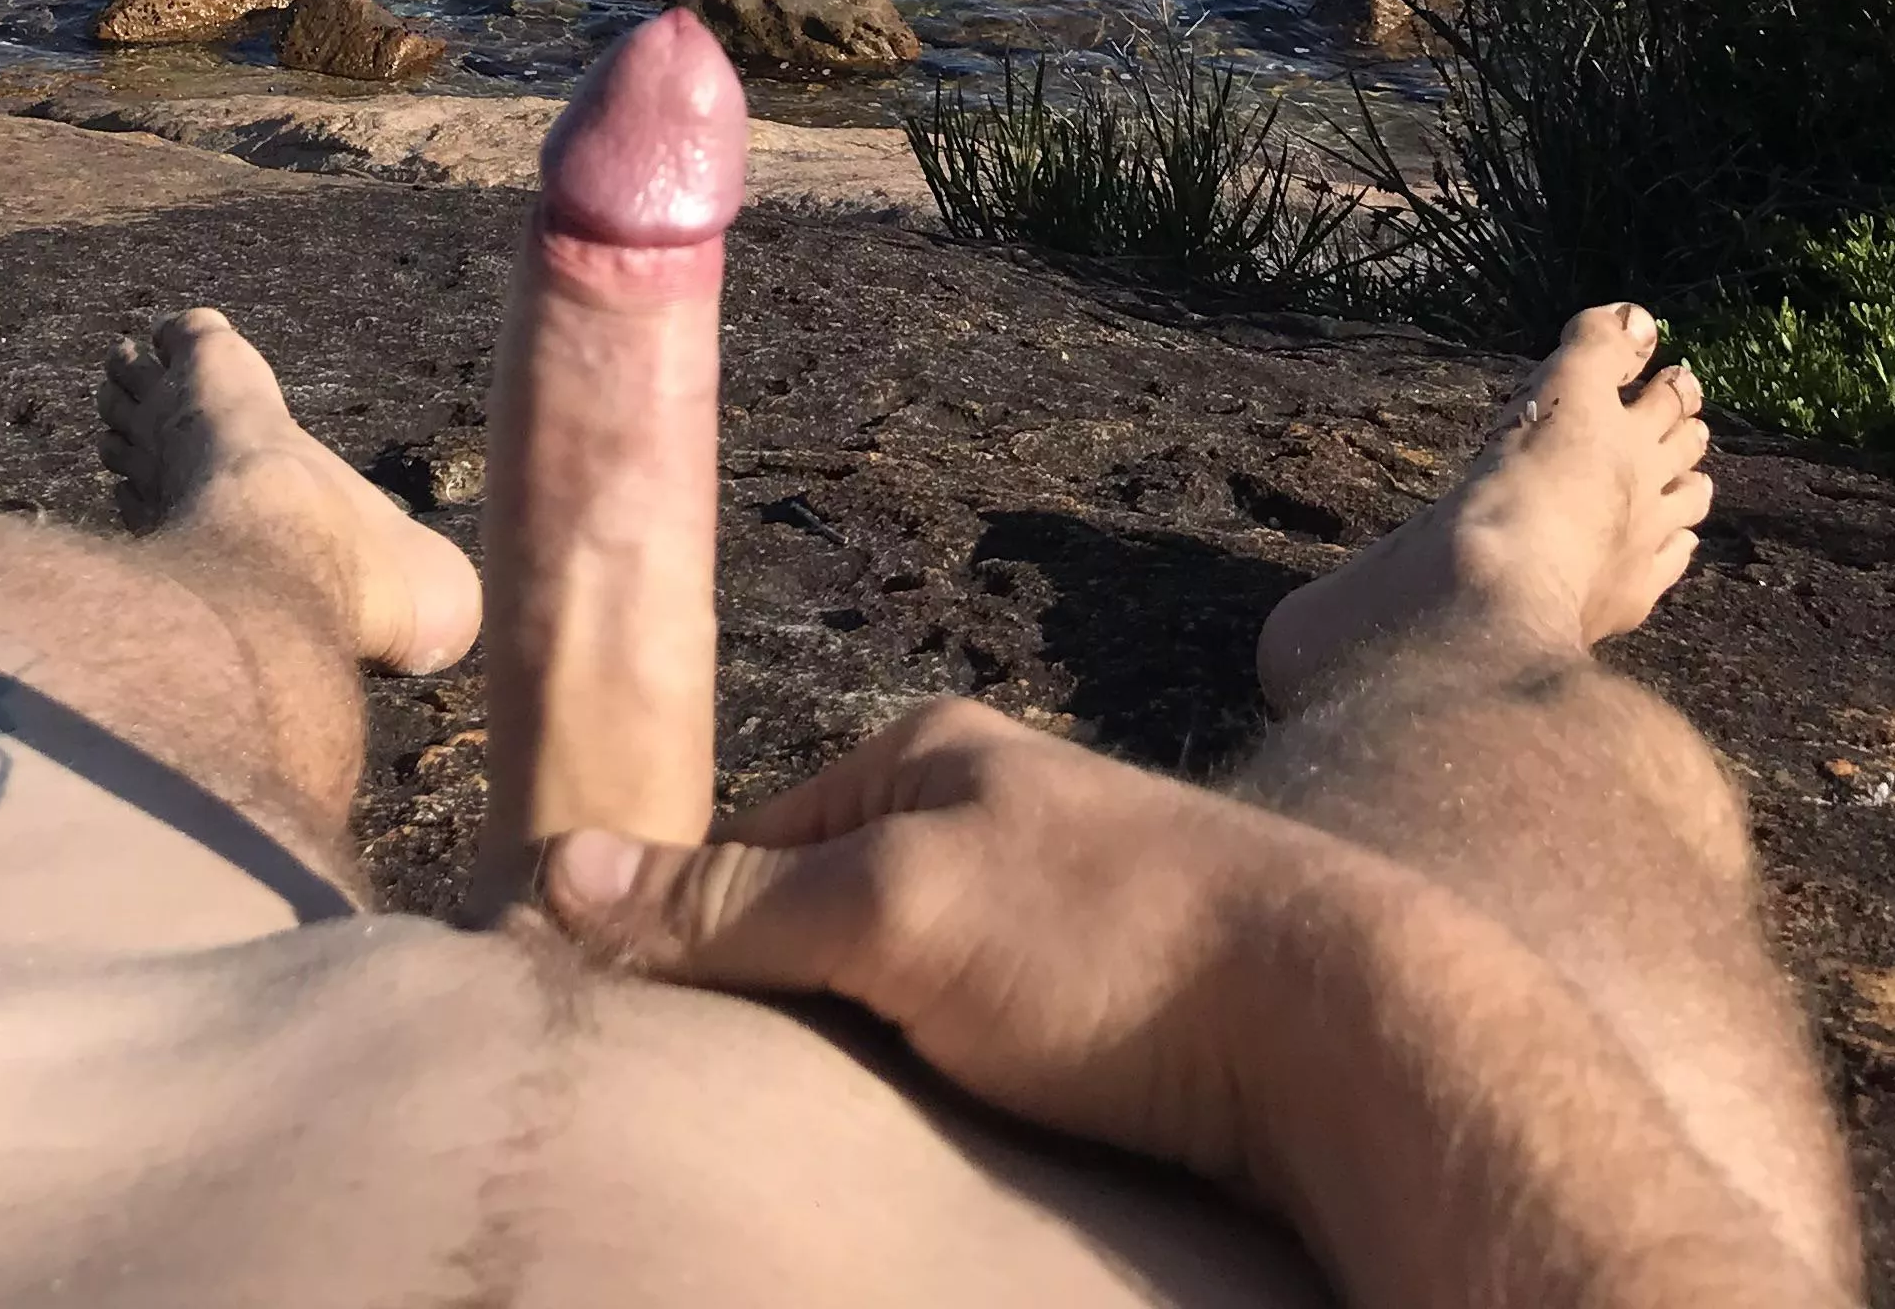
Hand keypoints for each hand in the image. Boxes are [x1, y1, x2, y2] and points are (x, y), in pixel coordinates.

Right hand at [542, 694, 1332, 1196]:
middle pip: (832, 914)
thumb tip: (552, 874)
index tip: (631, 1027)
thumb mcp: (889, 914)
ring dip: (873, 1057)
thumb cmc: (1109, 947)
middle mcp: (994, 810)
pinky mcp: (1125, 1000)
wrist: (1342, 1024)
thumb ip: (729, 905)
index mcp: (931, 750)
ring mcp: (1066, 904)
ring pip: (915, 987)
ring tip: (838, 1135)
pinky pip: (995, 1043)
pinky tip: (947, 1144)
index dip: (689, 932)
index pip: (753, 842)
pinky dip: (954, 1091)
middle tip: (729, 1100)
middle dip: (784, 998)